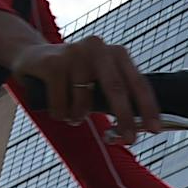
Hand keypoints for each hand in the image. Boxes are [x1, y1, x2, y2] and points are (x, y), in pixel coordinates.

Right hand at [11, 37, 162, 138]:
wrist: (32, 58)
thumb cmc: (73, 77)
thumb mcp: (100, 81)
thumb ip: (118, 98)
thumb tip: (141, 128)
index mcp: (116, 53)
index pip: (137, 82)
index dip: (147, 107)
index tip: (155, 129)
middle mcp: (97, 47)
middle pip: (116, 89)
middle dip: (124, 118)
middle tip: (130, 140)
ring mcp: (74, 53)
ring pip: (83, 103)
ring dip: (78, 118)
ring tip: (72, 113)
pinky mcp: (52, 63)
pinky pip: (61, 105)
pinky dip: (60, 114)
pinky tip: (56, 106)